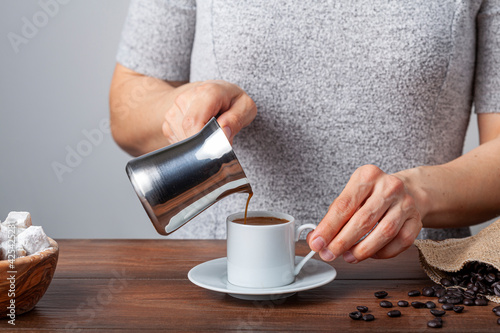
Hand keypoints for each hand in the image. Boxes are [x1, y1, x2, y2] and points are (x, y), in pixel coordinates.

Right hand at [162, 80, 256, 143]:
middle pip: (186, 132)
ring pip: (180, 139)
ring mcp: (174, 109)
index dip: (202, 141)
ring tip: (210, 136)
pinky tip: (201, 137)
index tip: (216, 150)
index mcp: (207, 92)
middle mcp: (185, 98)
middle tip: (219, 146)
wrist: (216, 92)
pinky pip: (176, 141)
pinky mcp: (168, 121)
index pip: (194, 122)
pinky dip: (189, 146)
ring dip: (197, 146)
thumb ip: (236, 120)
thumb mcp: (245, 107)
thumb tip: (222, 133)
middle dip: (203, 146)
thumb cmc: (232, 101)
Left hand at [307, 164, 422, 262]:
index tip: (317, 242)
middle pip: (363, 220)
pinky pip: (399, 242)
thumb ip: (333, 216)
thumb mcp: (351, 195)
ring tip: (347, 256)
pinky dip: (382, 252)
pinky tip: (370, 253)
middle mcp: (389, 187)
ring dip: (362, 250)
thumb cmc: (372, 194)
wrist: (406, 190)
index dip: (328, 227)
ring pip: (383, 233)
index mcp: (367, 176)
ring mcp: (406, 203)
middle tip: (329, 253)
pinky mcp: (416, 220)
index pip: (344, 205)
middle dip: (342, 242)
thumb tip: (317, 239)